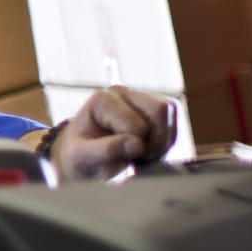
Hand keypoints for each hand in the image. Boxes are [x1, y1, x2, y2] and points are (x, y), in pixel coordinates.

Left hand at [41, 86, 179, 180]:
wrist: (82, 156)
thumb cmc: (79, 155)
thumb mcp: (82, 157)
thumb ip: (107, 150)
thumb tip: (136, 144)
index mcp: (102, 100)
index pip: (136, 124)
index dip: (135, 147)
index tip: (122, 157)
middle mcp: (121, 93)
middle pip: (160, 109)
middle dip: (155, 140)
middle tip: (139, 157)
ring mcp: (138, 97)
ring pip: (170, 112)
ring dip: (163, 140)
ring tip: (142, 154)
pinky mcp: (150, 107)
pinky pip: (172, 119)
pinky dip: (166, 139)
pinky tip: (149, 150)